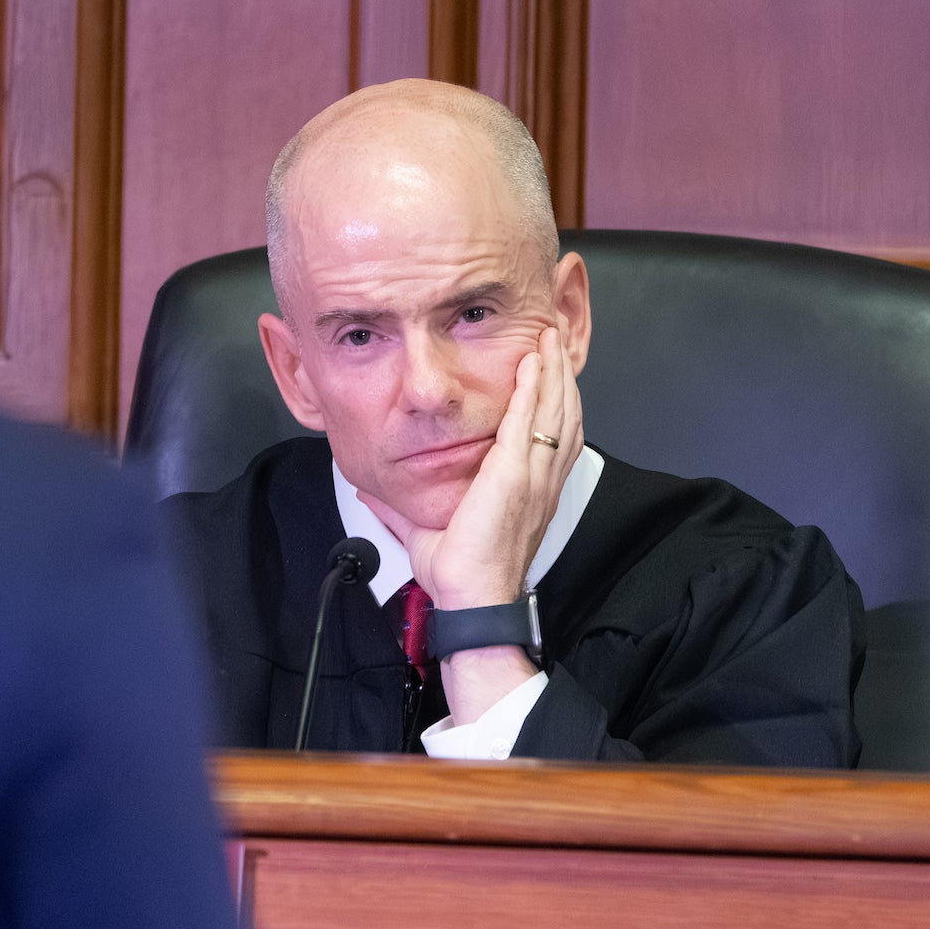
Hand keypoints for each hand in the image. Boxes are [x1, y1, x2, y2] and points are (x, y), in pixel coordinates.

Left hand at [358, 324, 582, 723]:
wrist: (470, 595)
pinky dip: (535, 387)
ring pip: (553, 407)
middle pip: (559, 409)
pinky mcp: (517, 475)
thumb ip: (399, 506)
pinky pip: (531, 420)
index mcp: (525, 486)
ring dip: (552, 368)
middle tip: (554, 333)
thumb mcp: (424, 526)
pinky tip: (534, 360)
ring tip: (549, 335)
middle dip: (558, 369)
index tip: (543, 364)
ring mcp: (532, 475)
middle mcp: (538, 477)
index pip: (547, 429)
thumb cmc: (457, 569)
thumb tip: (370, 492)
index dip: (549, 394)